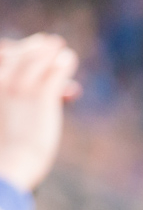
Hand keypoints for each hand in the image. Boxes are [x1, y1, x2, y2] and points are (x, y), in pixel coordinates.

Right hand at [0, 33, 79, 192]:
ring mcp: (21, 88)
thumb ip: (10, 104)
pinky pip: (54, 72)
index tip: (25, 49)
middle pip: (17, 55)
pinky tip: (68, 59)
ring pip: (37, 59)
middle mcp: (0, 82)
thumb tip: (37, 98)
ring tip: (60, 47)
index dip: (13, 52)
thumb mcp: (3, 122)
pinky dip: (62, 63)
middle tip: (48, 42)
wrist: (6, 167)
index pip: (1, 59)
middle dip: (33, 47)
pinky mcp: (42, 97)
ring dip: (49, 51)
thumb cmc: (4, 153)